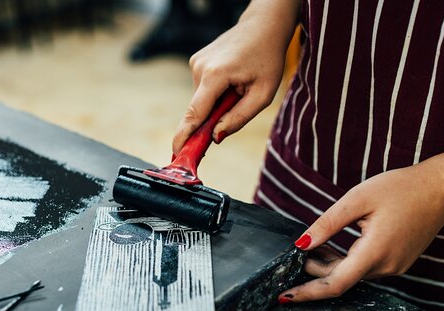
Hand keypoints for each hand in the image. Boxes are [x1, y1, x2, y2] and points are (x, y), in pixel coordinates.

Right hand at [172, 0, 299, 153]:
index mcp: (215, 75)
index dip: (185, 136)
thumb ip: (239, 118)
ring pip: (202, 100)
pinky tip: (231, 80)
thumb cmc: (267, 58)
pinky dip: (215, 93)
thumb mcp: (262, 94)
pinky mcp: (196, 62)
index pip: (194, 113)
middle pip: (199, 109)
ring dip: (217, 103)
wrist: (263, 26)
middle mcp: (199, 68)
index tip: (176, 152)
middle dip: (212, 118)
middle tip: (236, 108)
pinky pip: (203, 89)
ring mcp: (195, 63)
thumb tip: (216, 136)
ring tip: (238, 87)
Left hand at [278, 164, 443, 302]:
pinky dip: (344, 262)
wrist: (441, 189)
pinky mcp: (397, 263)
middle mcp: (386, 266)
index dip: (307, 292)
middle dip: (314, 270)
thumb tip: (301, 244)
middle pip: (340, 278)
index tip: (284, 297)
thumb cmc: (400, 189)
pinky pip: (364, 269)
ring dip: (329, 265)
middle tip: (294, 253)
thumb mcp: (357, 199)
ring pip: (351, 274)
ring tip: (311, 247)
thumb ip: (327, 224)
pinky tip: (331, 247)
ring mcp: (394, 267)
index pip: (335, 284)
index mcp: (375, 252)